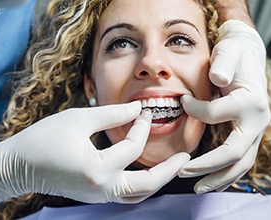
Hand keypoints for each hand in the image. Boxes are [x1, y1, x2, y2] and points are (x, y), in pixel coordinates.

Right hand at [0, 102, 189, 207]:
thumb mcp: (79, 119)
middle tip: (186, 157)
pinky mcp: (94, 196)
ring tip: (171, 166)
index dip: (140, 125)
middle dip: (169, 170)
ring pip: (138, 195)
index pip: (132, 146)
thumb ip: (111, 114)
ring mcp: (98, 196)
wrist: (16, 166)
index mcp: (98, 169)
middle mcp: (102, 189)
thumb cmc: (43, 140)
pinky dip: (140, 184)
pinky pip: (125, 194)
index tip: (143, 110)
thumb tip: (136, 108)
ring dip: (157, 180)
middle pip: (147, 185)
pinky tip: (145, 170)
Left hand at [178, 20, 269, 192]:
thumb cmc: (233, 55)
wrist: (246, 57)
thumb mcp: (228, 52)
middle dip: (206, 166)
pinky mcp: (248, 134)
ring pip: (240, 164)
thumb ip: (224, 64)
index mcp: (250, 101)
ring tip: (197, 188)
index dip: (194, 110)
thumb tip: (218, 79)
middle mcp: (257, 120)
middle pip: (234, 153)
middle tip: (181, 172)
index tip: (181, 101)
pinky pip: (240, 160)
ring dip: (218, 178)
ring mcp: (254, 130)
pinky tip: (211, 180)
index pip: (216, 115)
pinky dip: (225, 173)